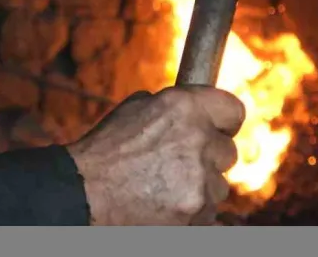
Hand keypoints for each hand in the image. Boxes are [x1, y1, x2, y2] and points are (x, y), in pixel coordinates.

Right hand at [65, 85, 244, 225]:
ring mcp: (200, 179)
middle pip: (228, 151)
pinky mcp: (197, 211)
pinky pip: (208, 211)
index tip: (219, 128)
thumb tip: (198, 109)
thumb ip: (174, 107)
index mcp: (183, 107)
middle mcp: (197, 139)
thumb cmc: (105, 150)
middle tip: (179, 162)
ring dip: (200, 186)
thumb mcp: (135, 109)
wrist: (84, 193)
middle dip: (209, 157)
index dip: (225, 120)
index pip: (233, 110)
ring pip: (219, 185)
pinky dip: (192, 210)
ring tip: (164, 186)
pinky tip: (164, 204)